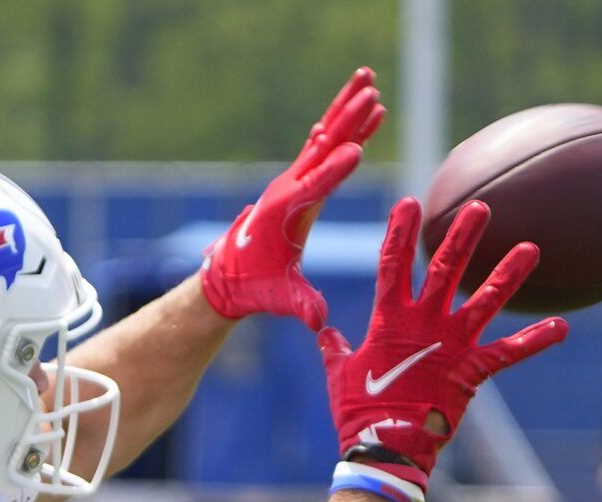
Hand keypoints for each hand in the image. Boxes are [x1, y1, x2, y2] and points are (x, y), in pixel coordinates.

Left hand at [200, 67, 383, 329]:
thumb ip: (300, 306)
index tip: (356, 150)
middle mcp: (289, 188)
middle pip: (323, 148)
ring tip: (369, 80)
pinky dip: (345, 123)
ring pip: (325, 136)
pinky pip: (326, 145)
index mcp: (285, 213)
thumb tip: (318, 322)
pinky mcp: (301, 180)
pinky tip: (364, 105)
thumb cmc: (255, 287)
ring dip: (348, 109)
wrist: (230, 274)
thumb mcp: (279, 299)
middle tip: (371, 94)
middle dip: (346, 122)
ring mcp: (295, 180)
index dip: (334, 171)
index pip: (314, 187)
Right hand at [317, 198, 567, 501]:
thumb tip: (325, 333)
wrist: (385, 444)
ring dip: (508, 274)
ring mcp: (451, 345)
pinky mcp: (471, 370)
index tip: (408, 204)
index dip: (398, 233)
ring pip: (486, 300)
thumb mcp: (340, 374)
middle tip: (480, 208)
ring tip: (531, 249)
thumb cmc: (359, 411)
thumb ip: (336, 348)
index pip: (393, 265)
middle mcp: (424, 324)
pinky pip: (510, 352)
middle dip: (463, 237)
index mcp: (389, 320)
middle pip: (445, 269)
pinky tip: (562, 327)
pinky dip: (536, 340)